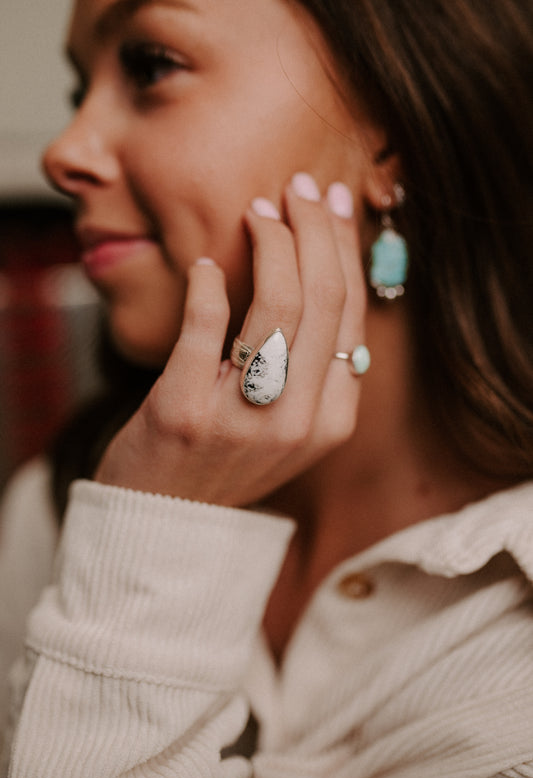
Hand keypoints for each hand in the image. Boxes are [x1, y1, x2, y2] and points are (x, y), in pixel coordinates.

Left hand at [94, 173, 366, 507]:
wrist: (162, 522)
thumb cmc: (223, 461)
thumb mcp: (288, 426)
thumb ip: (314, 368)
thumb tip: (326, 279)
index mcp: (330, 420)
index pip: (352, 314)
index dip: (345, 249)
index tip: (332, 206)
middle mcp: (297, 420)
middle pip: (323, 299)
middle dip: (315, 228)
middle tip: (299, 189)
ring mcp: (242, 417)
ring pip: (278, 305)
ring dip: (271, 242)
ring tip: (257, 213)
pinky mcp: (183, 410)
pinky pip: (206, 326)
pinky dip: (208, 284)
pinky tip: (206, 266)